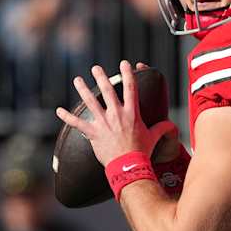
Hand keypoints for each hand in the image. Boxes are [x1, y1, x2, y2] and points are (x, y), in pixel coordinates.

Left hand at [56, 60, 179, 169]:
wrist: (129, 166)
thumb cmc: (142, 152)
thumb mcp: (154, 138)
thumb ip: (162, 129)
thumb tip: (172, 125)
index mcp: (132, 113)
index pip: (131, 89)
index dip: (128, 74)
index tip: (124, 63)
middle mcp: (116, 115)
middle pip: (107, 91)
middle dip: (101, 77)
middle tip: (95, 68)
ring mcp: (104, 123)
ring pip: (90, 102)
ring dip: (83, 90)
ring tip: (77, 80)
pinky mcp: (93, 134)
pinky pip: (78, 124)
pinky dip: (67, 117)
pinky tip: (58, 110)